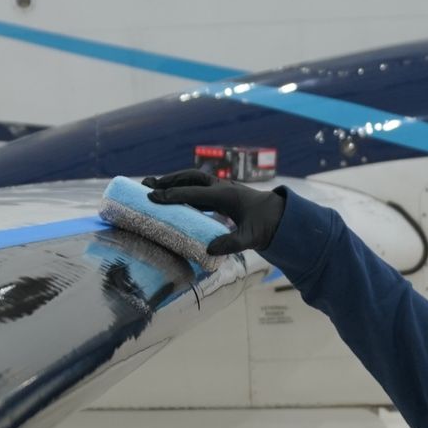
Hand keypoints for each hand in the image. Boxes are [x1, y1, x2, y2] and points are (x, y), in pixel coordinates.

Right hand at [144, 169, 286, 258]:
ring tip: (155, 188)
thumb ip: (232, 243)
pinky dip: (185, 192)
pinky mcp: (222, 195)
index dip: (172, 195)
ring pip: (194, 181)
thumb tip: (209, 249)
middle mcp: (222, 188)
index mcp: (226, 196)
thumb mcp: (251, 238)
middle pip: (190, 178)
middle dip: (169, 181)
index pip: (194, 194)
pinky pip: (199, 190)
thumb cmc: (266, 227)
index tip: (153, 197)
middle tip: (148, 186)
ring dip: (175, 183)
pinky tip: (174, 199)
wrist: (280, 217)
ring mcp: (222, 189)